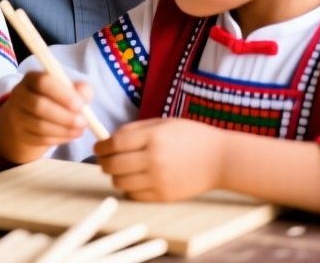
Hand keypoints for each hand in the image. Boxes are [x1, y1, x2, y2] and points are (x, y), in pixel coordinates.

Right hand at [0, 71, 93, 163]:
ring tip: (80, 130)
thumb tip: (84, 92)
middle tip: (83, 122)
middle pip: (38, 105)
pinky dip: (59, 138)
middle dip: (64, 115)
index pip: (43, 82)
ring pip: (39, 125)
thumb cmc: (53, 101)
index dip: (62, 94)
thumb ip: (79, 90)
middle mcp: (20, 95)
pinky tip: (71, 135)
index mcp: (31, 78)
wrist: (30, 120)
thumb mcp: (66, 91)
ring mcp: (17, 116)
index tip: (80, 104)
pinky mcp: (21, 134)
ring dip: (64, 129)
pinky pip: (40, 139)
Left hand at [96, 118, 226, 201]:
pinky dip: (129, 188)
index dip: (101, 146)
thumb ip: (134, 130)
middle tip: (105, 160)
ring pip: (120, 182)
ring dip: (115, 176)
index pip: (114, 144)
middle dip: (104, 162)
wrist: (220, 159)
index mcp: (153, 137)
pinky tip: (135, 180)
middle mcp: (154, 159)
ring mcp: (159, 179)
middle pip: (113, 165)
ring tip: (121, 170)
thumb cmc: (190, 137)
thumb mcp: (162, 124)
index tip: (98, 147)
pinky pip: (134, 195)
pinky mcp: (164, 196)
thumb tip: (107, 139)